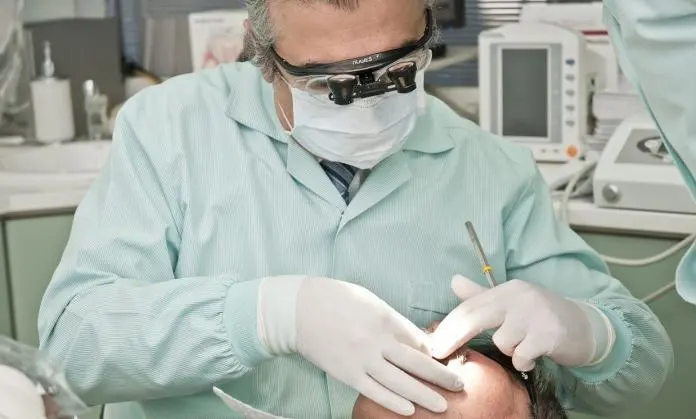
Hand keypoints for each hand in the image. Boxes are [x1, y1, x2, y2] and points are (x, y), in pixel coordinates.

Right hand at [258, 276, 463, 415]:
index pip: (419, 340)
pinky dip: (393, 401)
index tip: (451, 361)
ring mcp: (361, 358)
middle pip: (416, 363)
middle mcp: (377, 339)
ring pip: (399, 382)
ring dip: (423, 395)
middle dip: (441, 376)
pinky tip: (409, 409)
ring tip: (443, 405)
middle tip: (460, 385)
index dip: (438, 353)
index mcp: (385, 317)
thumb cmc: (335, 299)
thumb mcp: (370, 301)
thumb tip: (416, 340)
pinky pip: (374, 391)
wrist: (298, 309)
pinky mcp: (346, 373)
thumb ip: (393, 320)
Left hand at [429, 275, 607, 370]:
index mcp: (508, 289)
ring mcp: (535, 314)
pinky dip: (524, 361)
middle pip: (476, 318)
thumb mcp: (511, 304)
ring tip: (524, 347)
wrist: (585, 328)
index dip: (448, 325)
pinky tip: (534, 356)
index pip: (470, 306)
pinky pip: (521, 355)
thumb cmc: (541, 317)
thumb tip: (453, 280)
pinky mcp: (549, 334)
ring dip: (510, 351)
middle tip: (438, 354)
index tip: (431, 343)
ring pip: (502, 341)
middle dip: (452, 337)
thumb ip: (481, 296)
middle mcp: (520, 297)